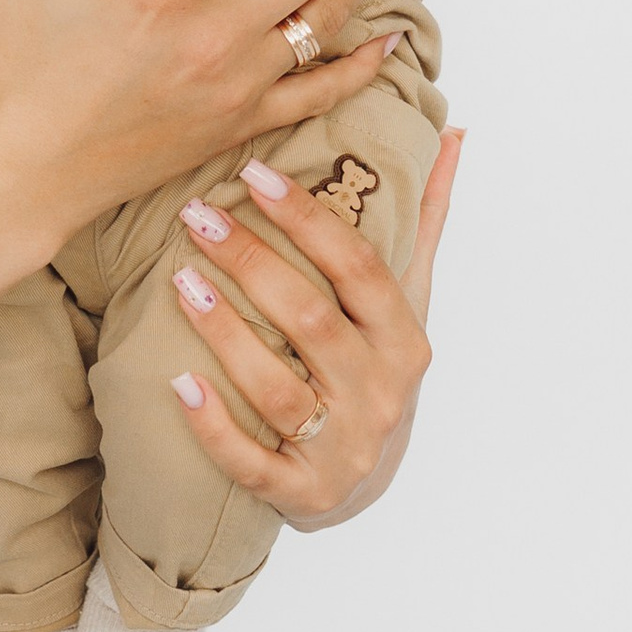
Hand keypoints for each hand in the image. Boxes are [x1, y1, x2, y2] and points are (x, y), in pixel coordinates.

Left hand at [167, 126, 462, 530]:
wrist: (364, 487)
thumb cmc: (378, 373)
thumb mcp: (409, 302)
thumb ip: (424, 222)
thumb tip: (453, 137)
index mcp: (405, 341)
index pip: (360, 269)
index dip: (309, 219)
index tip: (254, 174)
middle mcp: (379, 394)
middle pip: (312, 319)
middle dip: (252, 262)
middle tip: (198, 216)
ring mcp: (341, 448)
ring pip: (277, 387)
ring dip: (225, 332)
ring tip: (180, 280)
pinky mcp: (299, 494)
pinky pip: (250, 462)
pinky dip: (214, 427)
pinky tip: (178, 385)